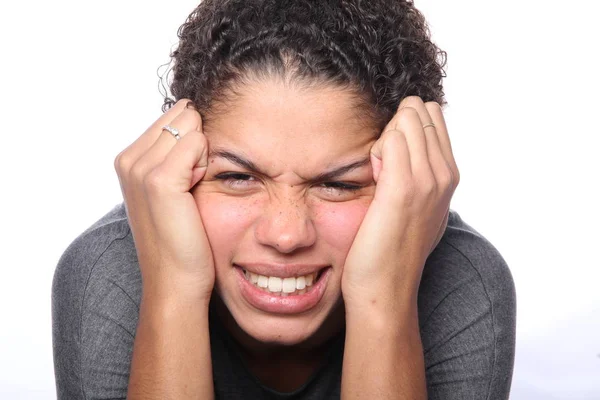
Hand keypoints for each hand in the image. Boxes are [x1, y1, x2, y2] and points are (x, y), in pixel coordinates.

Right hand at [114, 99, 214, 301]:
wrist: (175, 280)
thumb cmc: (180, 238)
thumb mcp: (170, 191)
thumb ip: (173, 155)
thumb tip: (195, 117)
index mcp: (128, 159)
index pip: (175, 117)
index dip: (192, 143)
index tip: (186, 180)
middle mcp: (128, 159)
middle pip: (184, 116)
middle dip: (198, 145)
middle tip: (190, 186)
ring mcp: (141, 168)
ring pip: (192, 127)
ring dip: (203, 156)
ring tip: (191, 192)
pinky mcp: (160, 180)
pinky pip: (198, 142)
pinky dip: (206, 164)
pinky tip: (196, 191)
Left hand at [341, 96, 459, 310]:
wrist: (387, 288)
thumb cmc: (394, 250)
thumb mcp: (420, 210)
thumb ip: (422, 177)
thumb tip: (409, 151)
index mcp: (449, 175)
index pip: (431, 116)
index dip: (404, 126)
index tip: (391, 156)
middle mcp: (445, 174)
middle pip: (418, 111)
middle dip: (395, 126)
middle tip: (382, 164)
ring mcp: (427, 180)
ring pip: (405, 119)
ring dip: (384, 138)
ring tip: (378, 175)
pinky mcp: (403, 188)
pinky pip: (390, 138)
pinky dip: (376, 150)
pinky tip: (373, 178)